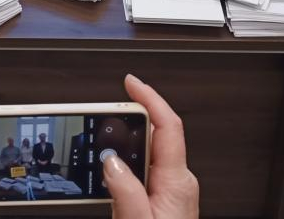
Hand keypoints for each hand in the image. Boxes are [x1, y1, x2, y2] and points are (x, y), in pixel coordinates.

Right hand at [102, 74, 198, 218]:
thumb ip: (126, 194)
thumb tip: (112, 162)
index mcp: (177, 182)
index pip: (168, 127)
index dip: (151, 98)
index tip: (131, 82)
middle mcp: (178, 183)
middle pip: (157, 135)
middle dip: (134, 117)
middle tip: (108, 108)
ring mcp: (172, 192)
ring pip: (149, 153)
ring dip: (128, 142)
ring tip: (104, 135)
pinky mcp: (163, 202)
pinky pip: (145, 171)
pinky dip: (127, 163)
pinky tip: (112, 168)